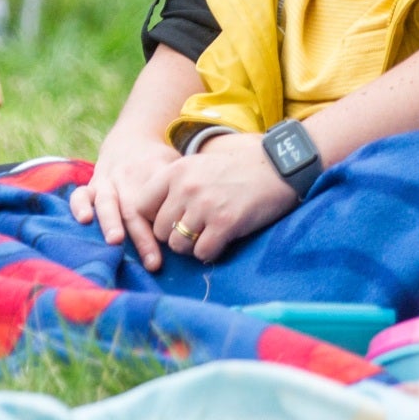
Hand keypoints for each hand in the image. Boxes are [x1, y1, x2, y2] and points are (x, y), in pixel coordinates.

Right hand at [72, 125, 181, 268]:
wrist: (132, 138)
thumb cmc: (159, 163)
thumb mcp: (176, 166)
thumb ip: (184, 189)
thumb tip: (206, 223)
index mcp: (152, 174)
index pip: (160, 203)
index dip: (166, 225)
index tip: (175, 246)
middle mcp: (128, 179)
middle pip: (134, 209)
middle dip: (142, 237)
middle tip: (153, 262)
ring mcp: (107, 181)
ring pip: (107, 202)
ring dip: (111, 222)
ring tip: (116, 240)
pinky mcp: (92, 184)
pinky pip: (81, 193)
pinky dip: (79, 206)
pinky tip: (84, 220)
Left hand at [151, 130, 300, 263]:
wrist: (277, 167)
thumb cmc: (236, 171)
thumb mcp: (198, 166)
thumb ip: (174, 186)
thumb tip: (153, 219)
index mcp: (175, 171)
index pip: (141, 206)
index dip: (152, 220)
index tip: (168, 223)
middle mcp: (186, 187)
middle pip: (160, 231)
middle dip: (175, 236)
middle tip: (195, 231)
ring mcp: (205, 205)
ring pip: (178, 246)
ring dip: (192, 247)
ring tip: (208, 236)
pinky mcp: (225, 223)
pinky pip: (203, 253)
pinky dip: (210, 253)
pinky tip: (221, 241)